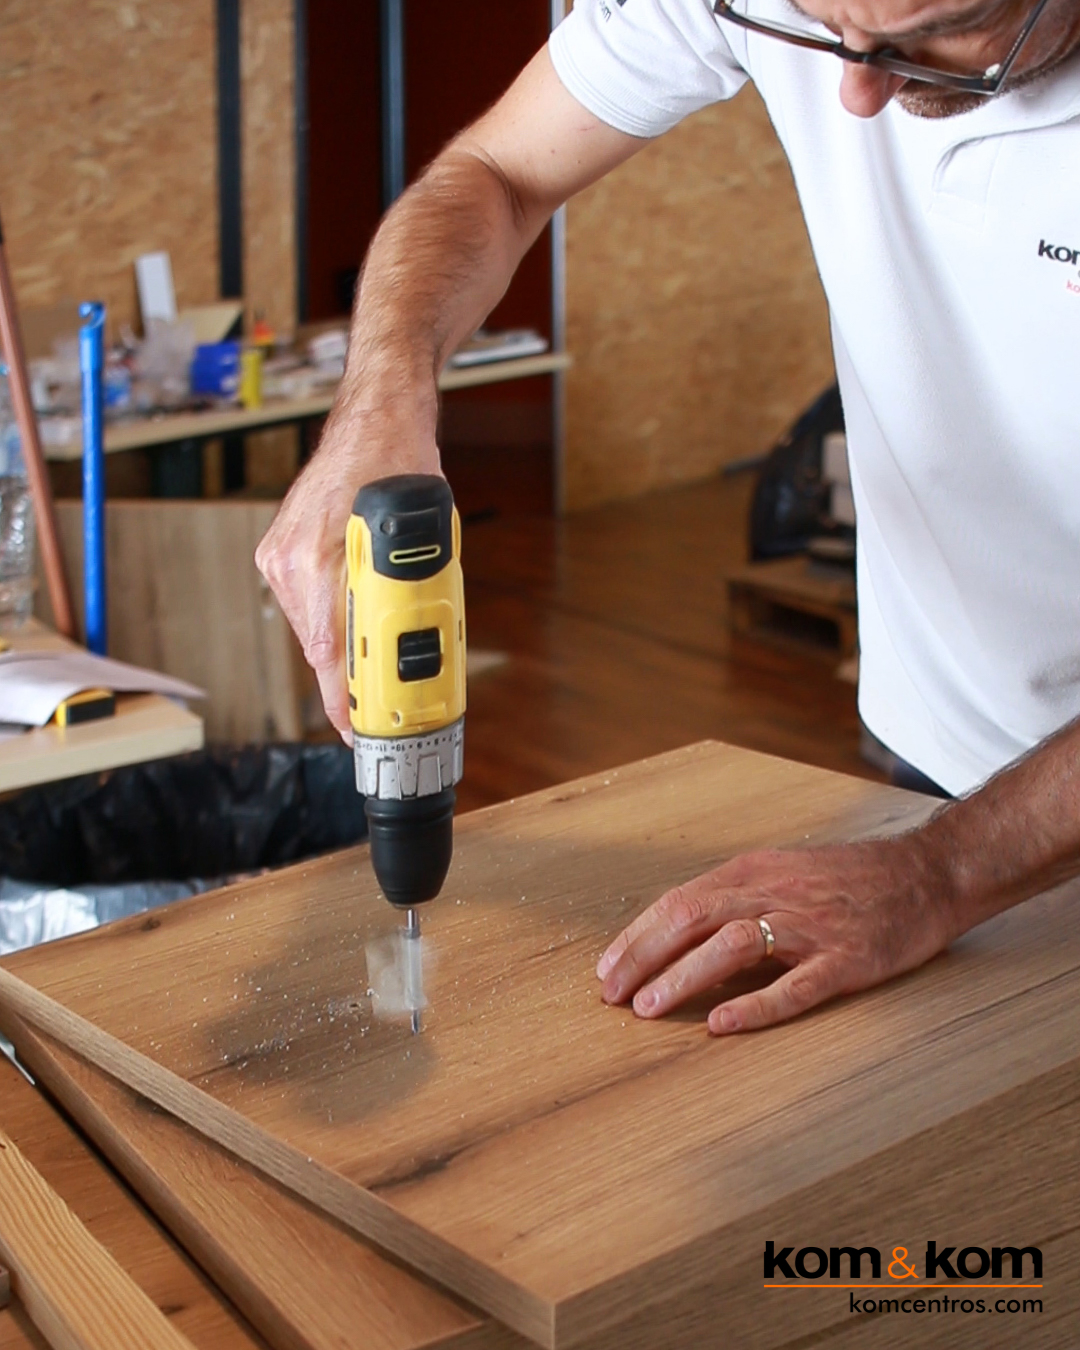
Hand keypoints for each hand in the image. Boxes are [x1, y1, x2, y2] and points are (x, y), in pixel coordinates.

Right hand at [254, 400, 439, 740]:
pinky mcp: (283, 551)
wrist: (376, 416)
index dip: (344, 698)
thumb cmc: (400, 463)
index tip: (357, 728)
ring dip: (348, 643)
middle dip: (352, 676)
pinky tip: (363, 618)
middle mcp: (288, 560)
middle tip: (380, 706)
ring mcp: (280, 555)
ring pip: (316, 627)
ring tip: (383, 653)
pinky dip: (337, 617)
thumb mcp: (423, 536)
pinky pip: (311, 604)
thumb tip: (417, 645)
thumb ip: (409, 591)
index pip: (324, 652)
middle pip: (319, 646)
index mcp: (316, 560)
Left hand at [597, 834, 958, 1032]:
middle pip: (693, 918)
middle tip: (610, 996)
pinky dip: (755, 1005)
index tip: (606, 969)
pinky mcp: (847, 960)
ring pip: (734, 945)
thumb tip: (679, 940)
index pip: (678, 902)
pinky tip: (721, 1023)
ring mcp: (811, 926)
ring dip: (684, 976)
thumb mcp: (783, 874)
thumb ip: (735, 901)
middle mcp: (774, 893)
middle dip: (644, 957)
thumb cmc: (848, 880)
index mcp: (753, 873)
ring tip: (649, 1009)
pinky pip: (795, 985)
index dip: (637, 936)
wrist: (927, 873)